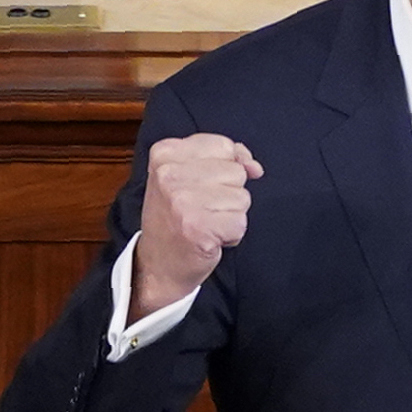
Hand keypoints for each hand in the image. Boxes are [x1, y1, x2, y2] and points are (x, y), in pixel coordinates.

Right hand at [130, 132, 262, 320]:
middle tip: (201, 209)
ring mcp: (182, 202)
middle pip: (236, 171)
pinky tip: (209, 239)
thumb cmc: (176, 217)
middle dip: (227, 193)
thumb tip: (255, 167)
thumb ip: (226, 158)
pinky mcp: (198, 229)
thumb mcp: (189, 174)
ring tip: (205, 223)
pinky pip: (241, 222)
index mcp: (165, 153)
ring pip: (242, 197)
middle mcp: (169, 174)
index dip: (224, 168)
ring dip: (230, 215)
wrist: (157, 266)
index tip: (202, 186)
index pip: (223, 145)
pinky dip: (231, 235)